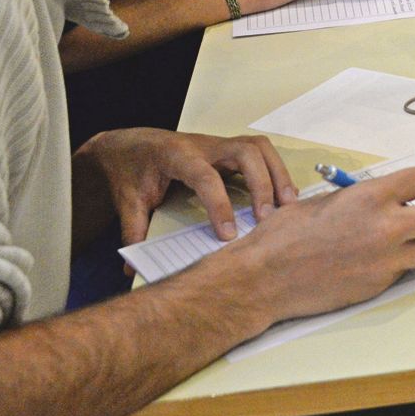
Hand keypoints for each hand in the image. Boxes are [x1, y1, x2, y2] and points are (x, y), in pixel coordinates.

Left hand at [77, 128, 295, 244]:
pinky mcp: (229, 150)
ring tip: (288, 205)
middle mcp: (204, 145)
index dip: (220, 205)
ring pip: (260, 148)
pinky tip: (282, 196)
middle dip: (262, 183)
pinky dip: (276, 171)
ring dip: (278, 174)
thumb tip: (130, 271)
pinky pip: (261, 153)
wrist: (129, 144)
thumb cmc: (130, 169)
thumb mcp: (126, 199)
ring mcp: (220, 144)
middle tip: (267, 217)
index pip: (205, 177)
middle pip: (246, 152)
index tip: (229, 234)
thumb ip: (133, 230)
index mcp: (177, 156)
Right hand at [222, 168, 414, 323]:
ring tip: (402, 245)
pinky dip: (398, 267)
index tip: (412, 194)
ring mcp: (386, 259)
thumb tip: (382, 200)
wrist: (265, 277)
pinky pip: (405, 271)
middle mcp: (386, 226)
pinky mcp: (379, 285)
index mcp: (371, 196)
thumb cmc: (285, 234)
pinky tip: (374, 264)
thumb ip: (362, 199)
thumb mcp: (326, 201)